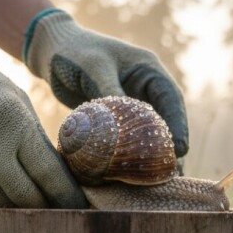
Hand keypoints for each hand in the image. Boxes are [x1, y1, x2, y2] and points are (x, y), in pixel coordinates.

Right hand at [0, 28, 86, 207]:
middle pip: (26, 198)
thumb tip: (58, 181)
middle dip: (44, 206)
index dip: (67, 197)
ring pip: (1, 200)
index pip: (49, 175)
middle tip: (58, 210)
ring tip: (24, 189)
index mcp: (15, 126)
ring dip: (15, 199)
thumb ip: (36, 140)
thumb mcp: (17, 104)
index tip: (81, 209)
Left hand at [24, 10, 188, 158]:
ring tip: (157, 181)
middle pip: (165, 119)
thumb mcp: (94, 68)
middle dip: (170, 146)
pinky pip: (128, 136)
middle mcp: (144, 87)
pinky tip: (130, 174)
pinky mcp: (116, 116)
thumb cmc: (74, 52)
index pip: (171, 98)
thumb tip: (123, 126)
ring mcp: (131, 102)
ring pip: (148, 131)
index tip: (181, 149)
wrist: (51, 52)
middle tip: (172, 173)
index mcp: (148, 69)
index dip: (179, 124)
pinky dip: (130, 153)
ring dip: (153, 154)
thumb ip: (111, 91)